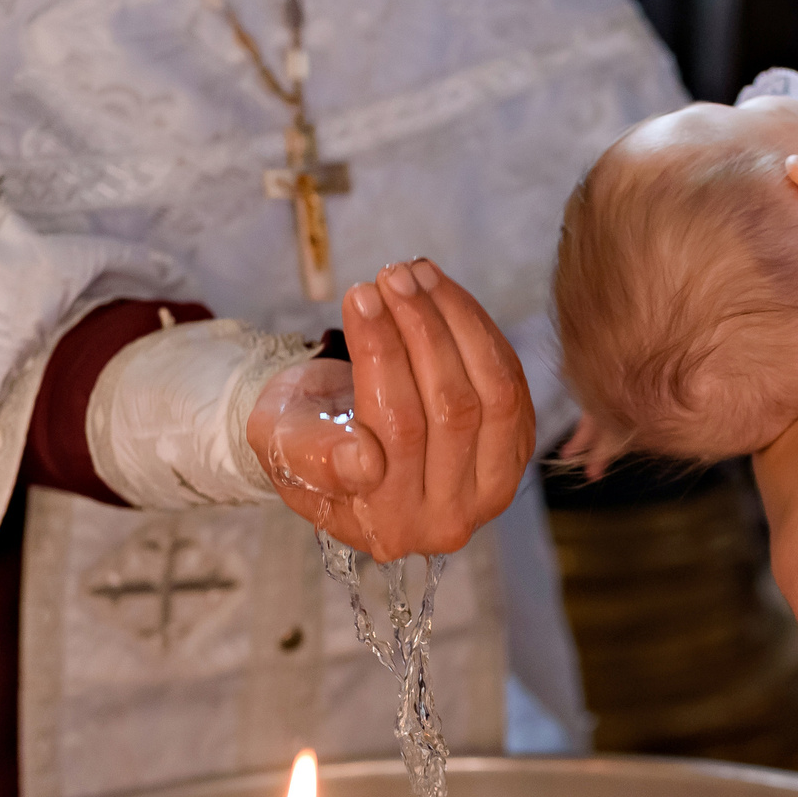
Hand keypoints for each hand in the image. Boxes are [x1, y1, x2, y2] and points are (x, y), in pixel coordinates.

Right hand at [251, 260, 534, 560]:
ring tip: (417, 273)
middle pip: (451, 408)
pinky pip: (512, 382)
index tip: (360, 296)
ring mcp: (490, 489)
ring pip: (493, 392)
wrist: (333, 437)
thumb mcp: (281, 443)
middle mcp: (445, 520)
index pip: (395, 429)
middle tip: (391, 274)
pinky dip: (479, 330)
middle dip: (422, 327)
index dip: (382, 354)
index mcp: (384, 524)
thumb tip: (362, 462)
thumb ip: (314, 456)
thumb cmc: (301, 435)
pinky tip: (444, 294)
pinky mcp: (516, 452)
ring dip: (456, 321)